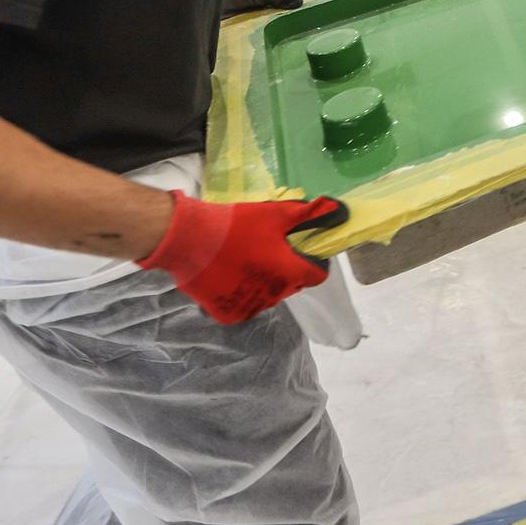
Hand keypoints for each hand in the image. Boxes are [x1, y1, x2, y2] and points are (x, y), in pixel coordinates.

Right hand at [137, 192, 348, 323]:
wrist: (189, 239)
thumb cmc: (235, 225)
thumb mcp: (274, 214)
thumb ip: (308, 214)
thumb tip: (337, 210)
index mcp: (289, 273)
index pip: (317, 275)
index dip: (314, 261)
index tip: (302, 249)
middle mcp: (273, 296)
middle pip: (291, 284)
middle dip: (285, 269)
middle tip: (267, 248)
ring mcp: (249, 308)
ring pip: (267, 295)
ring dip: (262, 281)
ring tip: (244, 259)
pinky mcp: (227, 314)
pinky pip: (243, 304)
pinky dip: (240, 292)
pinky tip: (229, 273)